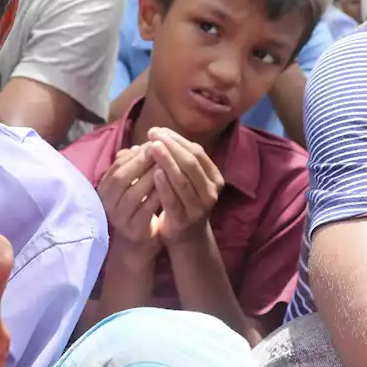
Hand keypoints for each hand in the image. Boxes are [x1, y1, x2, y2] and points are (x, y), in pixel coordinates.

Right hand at [97, 145, 162, 255]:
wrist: (136, 244)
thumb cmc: (136, 209)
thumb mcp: (131, 186)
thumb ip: (133, 168)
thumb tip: (139, 146)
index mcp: (104, 189)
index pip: (116, 167)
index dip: (135, 154)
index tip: (154, 143)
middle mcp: (107, 203)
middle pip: (121, 178)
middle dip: (142, 163)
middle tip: (162, 151)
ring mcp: (119, 218)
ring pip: (133, 194)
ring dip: (151, 178)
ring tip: (168, 165)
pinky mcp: (133, 231)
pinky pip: (146, 210)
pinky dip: (158, 197)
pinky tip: (171, 187)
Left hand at [146, 128, 223, 244]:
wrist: (186, 237)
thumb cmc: (183, 201)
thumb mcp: (189, 180)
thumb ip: (180, 160)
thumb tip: (160, 133)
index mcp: (214, 179)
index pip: (198, 153)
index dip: (178, 140)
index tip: (159, 130)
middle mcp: (210, 192)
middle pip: (191, 164)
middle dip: (171, 146)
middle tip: (153, 134)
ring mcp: (199, 208)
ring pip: (183, 181)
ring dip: (167, 162)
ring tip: (153, 147)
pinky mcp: (183, 220)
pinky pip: (173, 200)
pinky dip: (164, 185)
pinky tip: (154, 173)